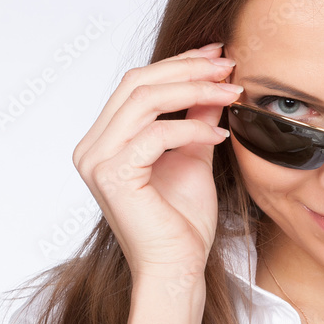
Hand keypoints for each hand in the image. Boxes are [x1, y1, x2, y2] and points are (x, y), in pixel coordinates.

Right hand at [72, 44, 240, 281]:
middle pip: (137, 84)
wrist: (177, 268)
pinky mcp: (113, 175)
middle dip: (188, 69)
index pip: (136, 85)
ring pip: (145, 100)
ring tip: (231, 92)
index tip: (216, 54)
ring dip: (194, 90)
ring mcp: (97, 161)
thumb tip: (213, 83)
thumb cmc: (182, 223)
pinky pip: (155, 134)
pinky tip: (220, 133)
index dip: (178, 64)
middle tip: (228, 65)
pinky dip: (191, 128)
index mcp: (104, 140)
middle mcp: (92, 147)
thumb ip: (195, 118)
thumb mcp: (193, 156)